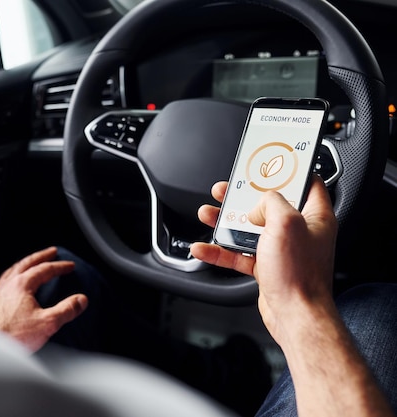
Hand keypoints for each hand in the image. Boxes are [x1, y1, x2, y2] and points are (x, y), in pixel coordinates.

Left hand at [0, 246, 87, 352]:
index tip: (69, 266)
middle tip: (51, 252)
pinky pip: (3, 283)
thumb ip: (66, 310)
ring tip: (31, 264)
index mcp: (22, 284)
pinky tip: (13, 287)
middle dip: (41, 256)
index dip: (59, 267)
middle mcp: (7, 285)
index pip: (44, 269)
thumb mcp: (47, 323)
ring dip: (25, 265)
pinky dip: (12, 278)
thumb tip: (81, 300)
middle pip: (26, 263)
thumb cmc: (12, 336)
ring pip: (12, 271)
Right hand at [191, 176, 337, 343]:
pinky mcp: (266, 267)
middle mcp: (299, 232)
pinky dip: (220, 250)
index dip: (287, 170)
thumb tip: (257, 204)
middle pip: (267, 205)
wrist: (294, 315)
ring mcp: (281, 250)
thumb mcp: (286, 223)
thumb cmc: (299, 274)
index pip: (306, 183)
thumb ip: (271, 202)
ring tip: (207, 213)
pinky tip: (204, 247)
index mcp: (314, 216)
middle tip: (226, 189)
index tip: (268, 163)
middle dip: (242, 197)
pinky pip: (238, 254)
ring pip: (248, 228)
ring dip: (225, 222)